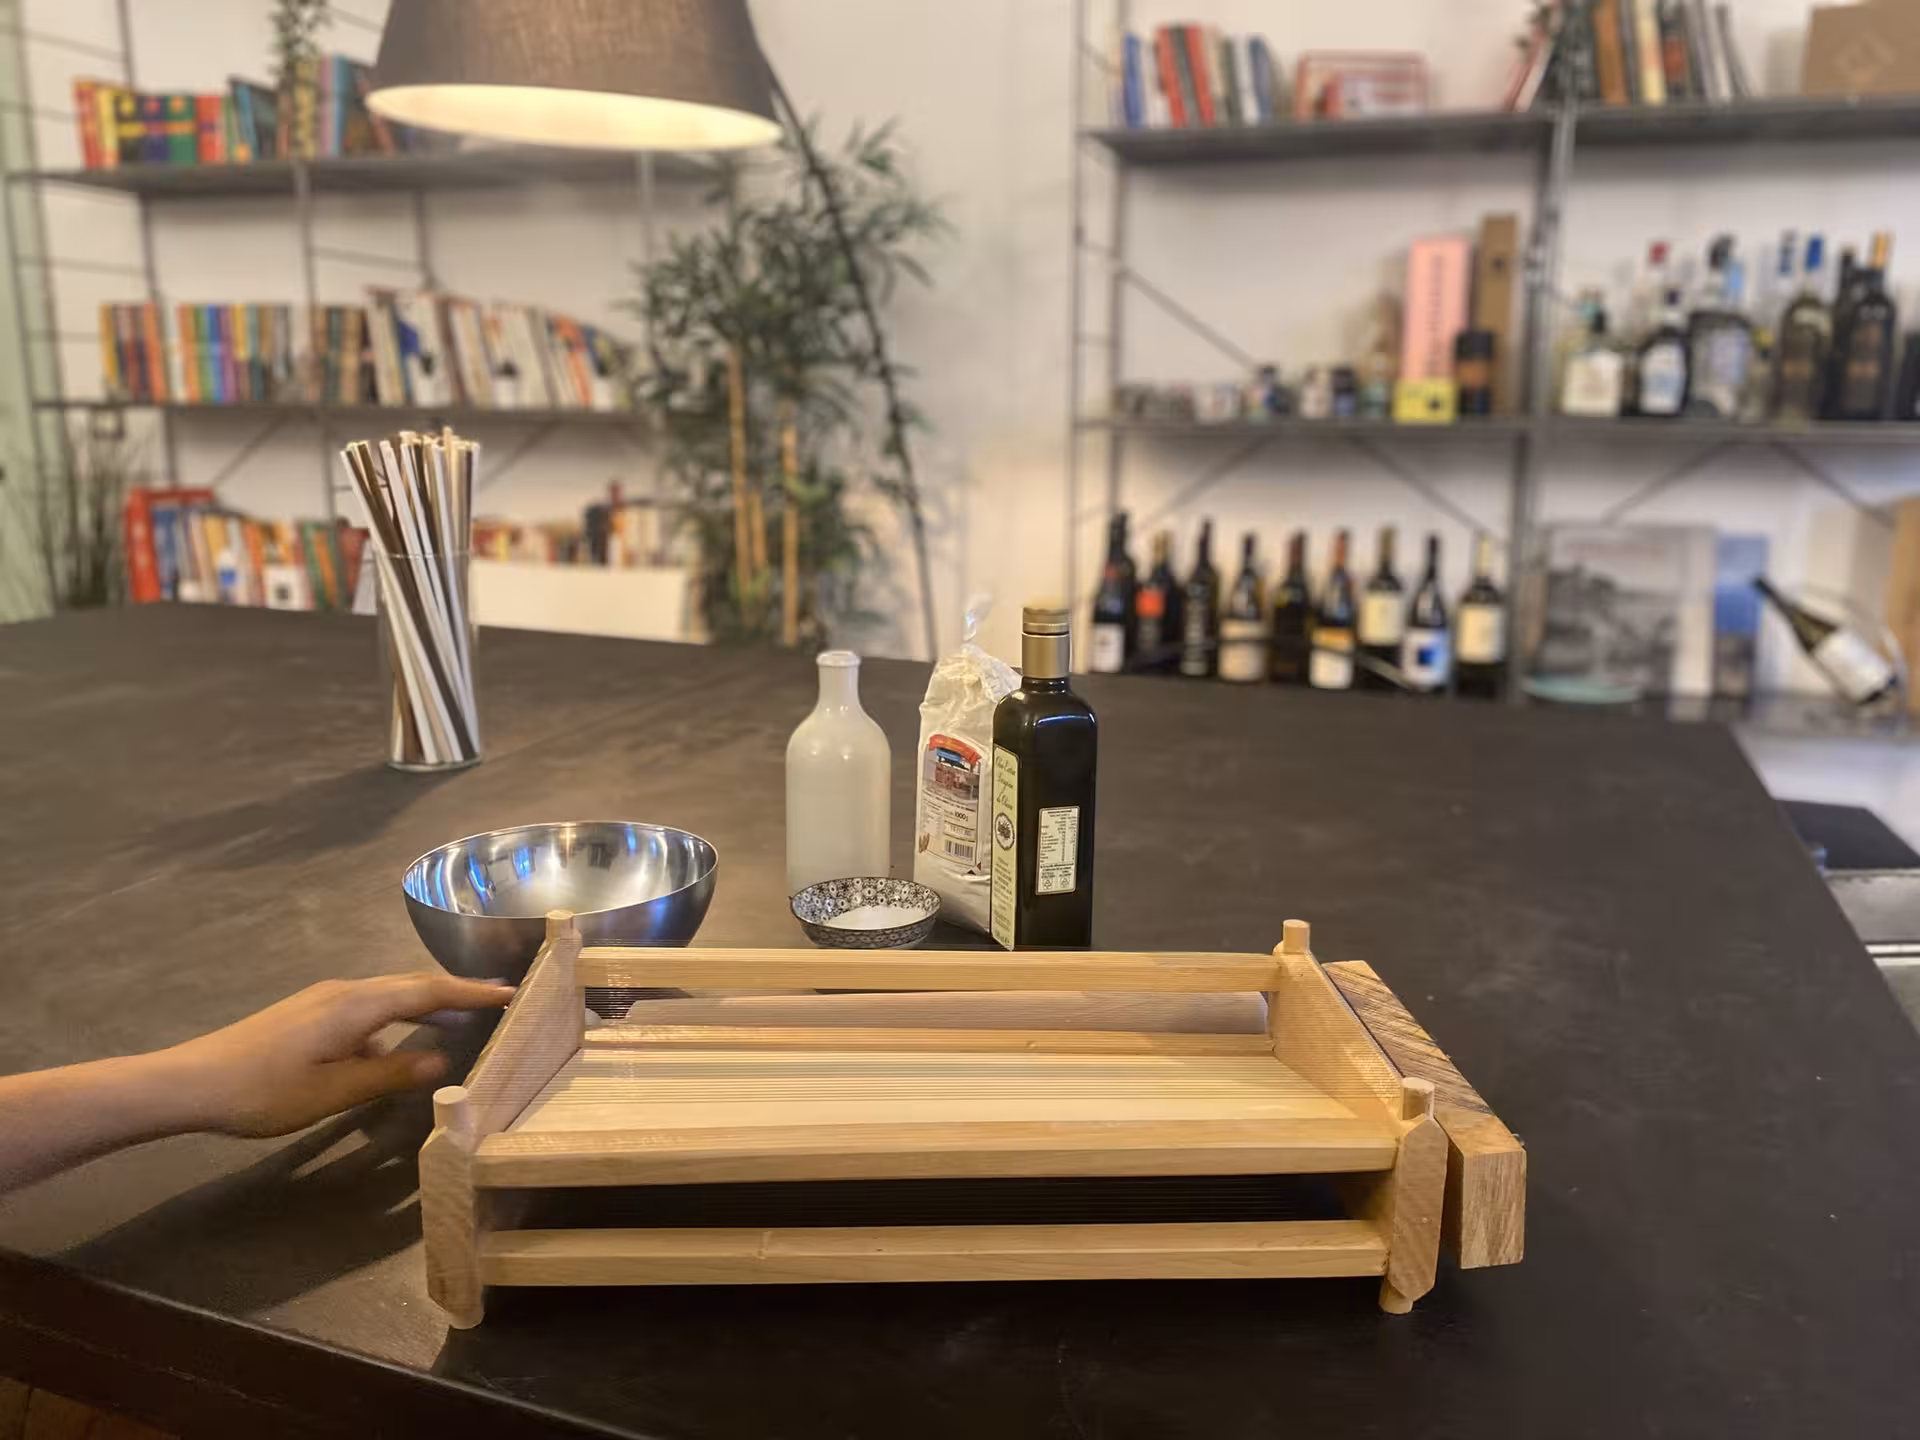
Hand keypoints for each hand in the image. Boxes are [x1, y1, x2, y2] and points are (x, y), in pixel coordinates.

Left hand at [162, 974, 514, 1137]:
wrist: (191, 1083)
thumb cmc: (264, 1090)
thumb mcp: (333, 1092)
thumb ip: (389, 1075)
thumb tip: (440, 1061)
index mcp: (356, 1006)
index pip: (427, 991)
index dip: (471, 992)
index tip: (511, 992)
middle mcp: (344, 992)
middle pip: (410, 984)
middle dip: (456, 991)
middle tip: (498, 1000)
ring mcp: (323, 1000)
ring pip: (388, 995)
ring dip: (426, 1004)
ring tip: (460, 1020)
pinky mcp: (309, 1014)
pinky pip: (369, 1007)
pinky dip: (397, 1018)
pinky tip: (398, 1048)